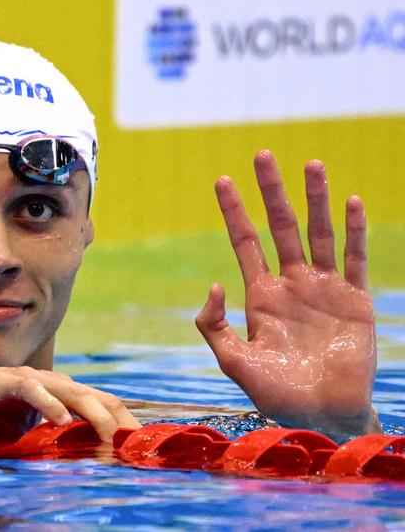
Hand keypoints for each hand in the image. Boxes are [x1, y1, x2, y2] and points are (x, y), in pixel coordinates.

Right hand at [0, 366, 140, 440]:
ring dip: (93, 414)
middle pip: (95, 397)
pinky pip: (32, 390)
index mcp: (55, 391)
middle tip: (136, 444)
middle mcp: (48, 381)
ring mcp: (27, 378)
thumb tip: (74, 456)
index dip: (122, 421)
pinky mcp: (4, 381)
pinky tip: (61, 423)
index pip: (99, 403)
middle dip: (119, 420)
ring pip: (70, 392)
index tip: (138, 445)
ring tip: (111, 436)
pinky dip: (49, 405)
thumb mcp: (21, 427)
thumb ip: (46, 434)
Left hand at [196, 150, 378, 437]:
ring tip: (311, 164)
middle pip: (280, 226)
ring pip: (318, 233)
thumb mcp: (235, 362)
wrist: (323, 415)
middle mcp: (292, 283)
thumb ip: (216, 326)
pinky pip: (354, 258)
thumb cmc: (277, 393)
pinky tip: (351, 202)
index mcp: (261, 295)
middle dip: (271, 192)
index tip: (221, 180)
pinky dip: (354, 231)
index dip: (234, 212)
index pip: (245, 242)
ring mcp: (324, 288)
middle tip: (262, 155)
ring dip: (315, 199)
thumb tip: (214, 284)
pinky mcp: (355, 299)